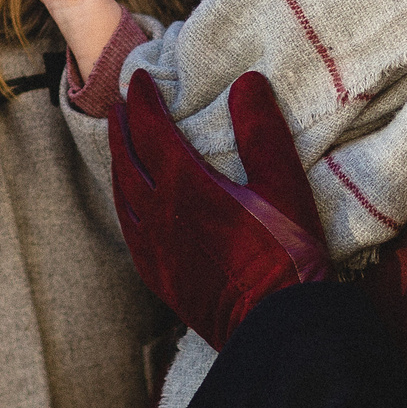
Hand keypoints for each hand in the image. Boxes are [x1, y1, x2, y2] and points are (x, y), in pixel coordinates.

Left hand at [110, 70, 331, 349]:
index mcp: (186, 187)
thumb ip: (262, 131)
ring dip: (119, 166)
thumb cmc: (287, 257)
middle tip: (121, 106)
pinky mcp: (161, 279)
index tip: (138, 78)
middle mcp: (159, 216)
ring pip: (123, 197)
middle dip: (122, 129)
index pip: (151, 130)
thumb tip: (247, 82)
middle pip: (127, 161)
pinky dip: (126, 205)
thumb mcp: (284, 185)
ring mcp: (156, 251)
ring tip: (122, 148)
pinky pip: (131, 232)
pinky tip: (134, 208)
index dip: (142, 100)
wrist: (275, 329)